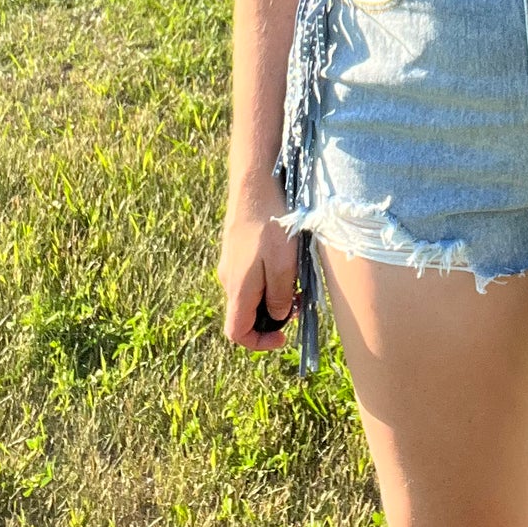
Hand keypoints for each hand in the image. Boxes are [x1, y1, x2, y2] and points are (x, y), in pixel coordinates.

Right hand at [218, 172, 300, 353]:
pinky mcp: (237, 249)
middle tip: (298, 302)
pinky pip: (251, 276)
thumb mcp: (283, 264)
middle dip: (272, 317)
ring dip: (273, 296)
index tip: (283, 336)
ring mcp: (231, 263)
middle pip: (246, 314)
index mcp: (238, 289)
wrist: (255, 184)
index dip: (258, 343)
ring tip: (296, 279)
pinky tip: (286, 261)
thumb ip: (279, 296)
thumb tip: (275, 318)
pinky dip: (268, 279)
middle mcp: (229, 280)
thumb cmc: (271, 224)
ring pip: (251, 294)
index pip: (236, 332)